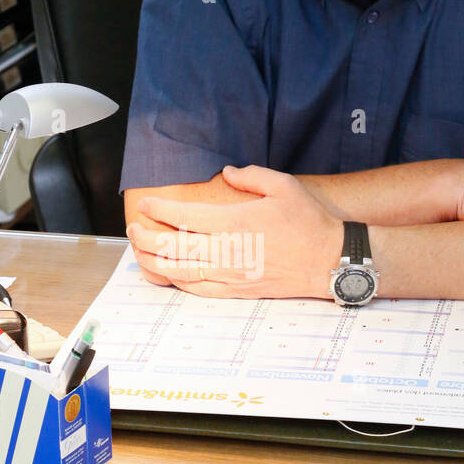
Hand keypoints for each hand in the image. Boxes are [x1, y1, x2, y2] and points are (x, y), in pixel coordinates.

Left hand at [126, 165, 343, 298]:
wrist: (330, 261)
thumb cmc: (309, 223)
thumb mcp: (284, 186)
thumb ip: (251, 176)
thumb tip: (228, 171)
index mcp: (235, 222)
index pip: (185, 215)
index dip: (159, 208)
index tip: (145, 203)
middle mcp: (227, 250)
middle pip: (173, 245)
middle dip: (147, 236)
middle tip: (133, 228)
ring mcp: (231, 275)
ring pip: (180, 271)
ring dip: (155, 261)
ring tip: (140, 252)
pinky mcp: (238, 291)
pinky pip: (199, 290)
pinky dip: (178, 282)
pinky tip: (168, 274)